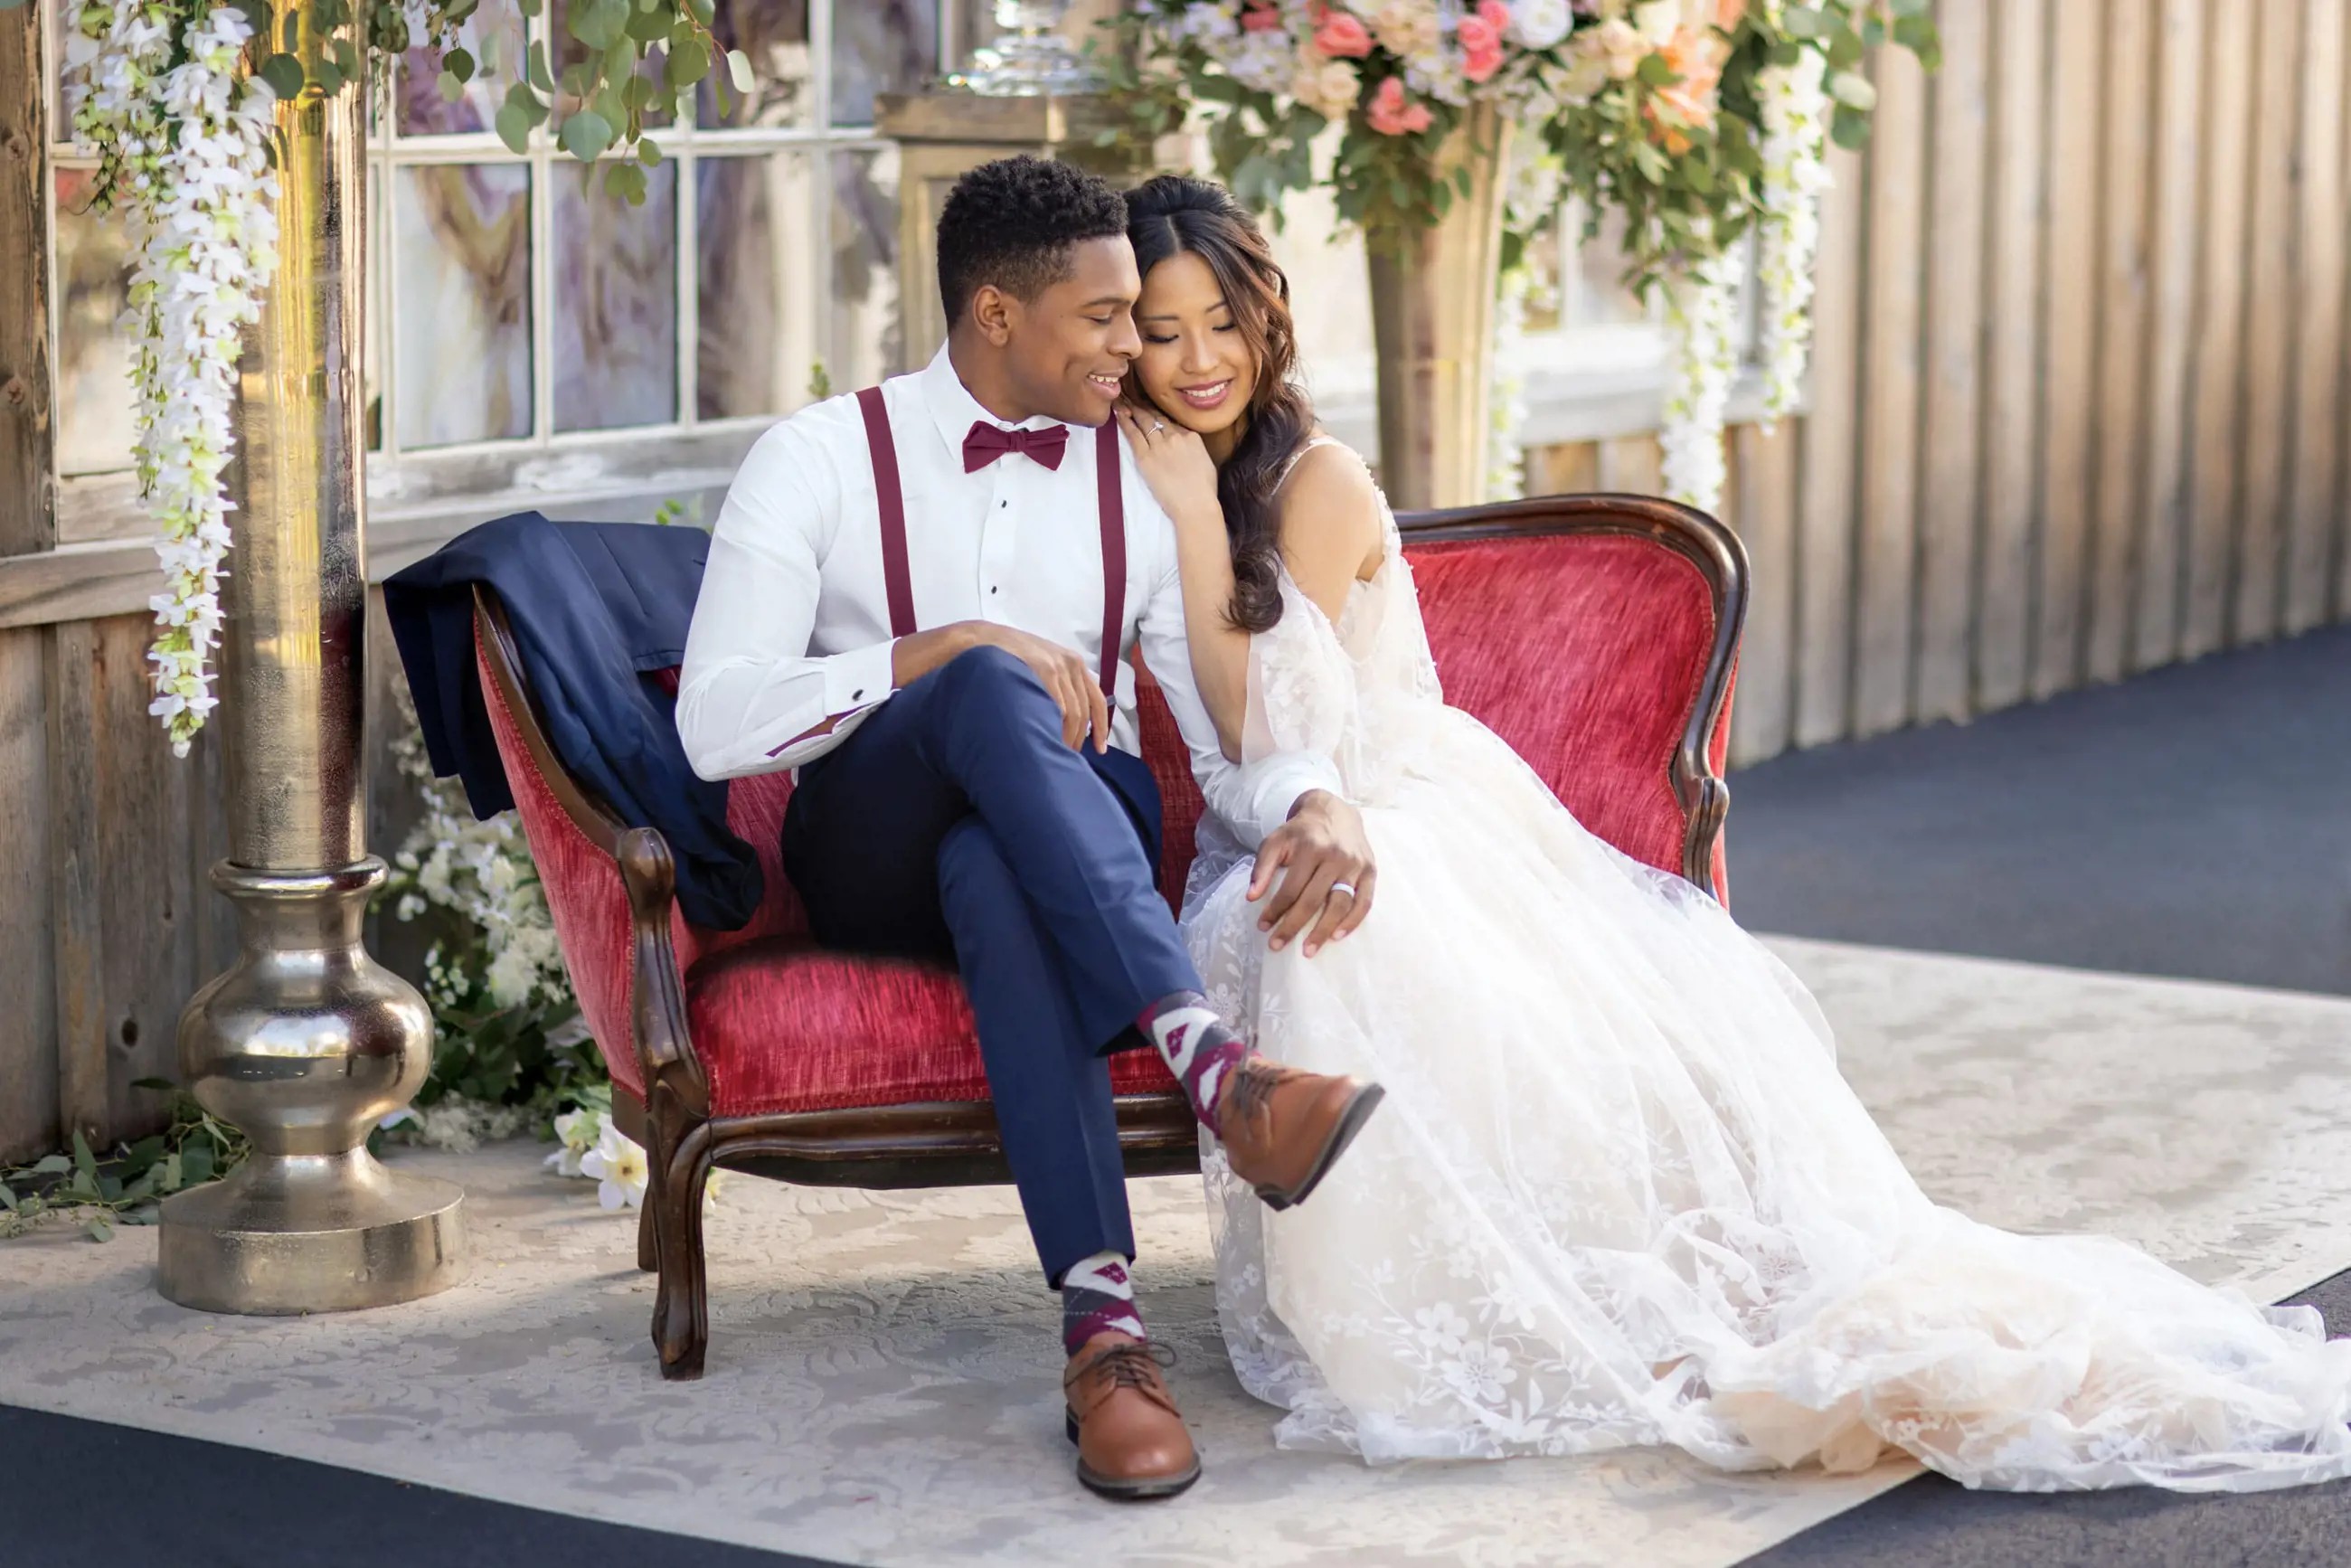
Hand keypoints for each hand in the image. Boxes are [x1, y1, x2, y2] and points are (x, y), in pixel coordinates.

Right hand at [894, 622, 1108, 751]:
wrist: (981, 641)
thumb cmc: (1008, 657)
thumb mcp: (1039, 665)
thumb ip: (1057, 685)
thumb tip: (1068, 717)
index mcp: (1074, 663)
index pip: (1097, 700)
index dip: (1101, 728)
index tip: (1102, 749)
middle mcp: (1071, 664)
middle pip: (1084, 712)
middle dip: (1078, 739)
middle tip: (1066, 757)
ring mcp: (1059, 666)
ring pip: (1072, 713)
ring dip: (1066, 737)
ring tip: (1054, 753)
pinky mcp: (1046, 669)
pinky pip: (1058, 706)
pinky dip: (1056, 726)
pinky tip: (1047, 738)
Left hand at [1115, 402, 1223, 534]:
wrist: (1196, 505)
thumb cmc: (1204, 491)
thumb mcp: (1206, 462)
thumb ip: (1194, 449)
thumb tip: (1187, 447)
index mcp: (1191, 436)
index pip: (1172, 422)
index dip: (1159, 416)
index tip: (1152, 411)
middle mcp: (1175, 436)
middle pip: (1156, 417)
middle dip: (1144, 406)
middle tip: (1132, 397)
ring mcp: (1160, 445)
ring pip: (1144, 421)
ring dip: (1132, 409)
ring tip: (1123, 401)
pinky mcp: (1146, 457)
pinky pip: (1133, 435)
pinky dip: (1125, 422)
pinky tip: (1118, 413)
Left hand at [1249, 790, 1374, 957]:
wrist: (1334, 812)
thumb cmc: (1301, 832)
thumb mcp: (1276, 840)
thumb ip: (1262, 867)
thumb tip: (1251, 898)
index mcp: (1310, 847)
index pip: (1290, 888)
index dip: (1275, 910)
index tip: (1263, 927)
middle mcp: (1335, 856)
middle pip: (1313, 899)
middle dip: (1293, 926)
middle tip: (1277, 945)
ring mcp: (1355, 865)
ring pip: (1340, 904)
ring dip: (1323, 930)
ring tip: (1308, 951)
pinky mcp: (1370, 871)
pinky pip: (1364, 902)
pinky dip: (1352, 922)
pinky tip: (1337, 936)